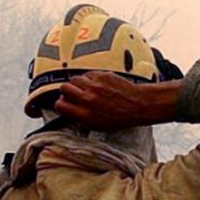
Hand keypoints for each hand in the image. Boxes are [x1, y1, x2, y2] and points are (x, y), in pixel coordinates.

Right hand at [55, 71, 179, 131]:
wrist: (139, 105)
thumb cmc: (121, 117)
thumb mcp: (99, 125)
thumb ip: (81, 116)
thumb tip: (66, 107)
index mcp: (86, 115)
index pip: (60, 105)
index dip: (61, 104)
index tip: (65, 103)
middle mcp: (88, 100)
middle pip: (64, 88)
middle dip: (67, 91)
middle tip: (74, 93)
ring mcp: (95, 86)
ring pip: (75, 79)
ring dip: (78, 84)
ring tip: (87, 89)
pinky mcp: (102, 76)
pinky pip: (88, 74)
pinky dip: (90, 79)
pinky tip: (98, 84)